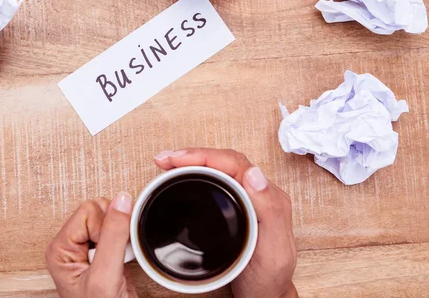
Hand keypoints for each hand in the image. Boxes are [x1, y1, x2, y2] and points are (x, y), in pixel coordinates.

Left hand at [45, 192, 137, 297]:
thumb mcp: (104, 276)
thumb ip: (113, 237)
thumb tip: (122, 201)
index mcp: (60, 247)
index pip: (89, 210)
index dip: (105, 228)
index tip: (106, 253)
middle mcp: (72, 246)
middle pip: (100, 211)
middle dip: (114, 231)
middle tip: (113, 259)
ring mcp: (89, 251)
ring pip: (112, 219)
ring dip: (123, 238)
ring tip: (118, 261)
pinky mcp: (106, 255)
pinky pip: (121, 233)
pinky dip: (129, 243)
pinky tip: (125, 260)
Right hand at [154, 148, 297, 297]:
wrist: (265, 296)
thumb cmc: (269, 278)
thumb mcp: (273, 250)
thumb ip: (270, 212)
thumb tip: (254, 173)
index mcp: (269, 198)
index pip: (234, 164)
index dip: (203, 156)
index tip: (177, 159)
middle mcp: (258, 194)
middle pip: (223, 161)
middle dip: (192, 155)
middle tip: (164, 159)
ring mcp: (247, 199)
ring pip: (218, 168)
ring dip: (192, 161)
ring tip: (167, 163)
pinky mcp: (237, 205)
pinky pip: (216, 180)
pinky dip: (195, 174)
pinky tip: (180, 176)